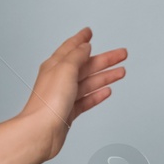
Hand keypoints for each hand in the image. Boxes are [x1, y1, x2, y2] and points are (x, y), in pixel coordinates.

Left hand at [15, 27, 127, 162]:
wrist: (42, 131)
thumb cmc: (48, 101)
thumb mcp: (65, 69)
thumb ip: (76, 55)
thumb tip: (84, 46)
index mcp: (55, 65)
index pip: (70, 48)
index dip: (81, 39)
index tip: (89, 32)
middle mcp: (59, 79)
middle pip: (86, 65)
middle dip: (104, 59)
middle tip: (121, 54)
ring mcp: (64, 96)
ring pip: (89, 82)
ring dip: (105, 76)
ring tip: (121, 71)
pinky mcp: (68, 112)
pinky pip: (86, 99)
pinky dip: (97, 94)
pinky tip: (107, 91)